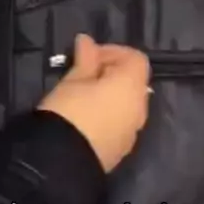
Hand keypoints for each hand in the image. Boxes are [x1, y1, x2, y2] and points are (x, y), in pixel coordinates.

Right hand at [38, 34, 150, 171]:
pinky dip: (110, 115)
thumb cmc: (68, 111)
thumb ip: (85, 59)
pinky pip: (121, 123)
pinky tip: (87, 118)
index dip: (113, 52)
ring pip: (128, 104)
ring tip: (83, 97)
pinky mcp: (123, 149)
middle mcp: (140, 107)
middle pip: (134, 82)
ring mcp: (134, 131)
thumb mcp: (73, 80)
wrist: (62, 162)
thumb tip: (87, 41)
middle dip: (111, 74)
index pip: (135, 58)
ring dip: (111, 96)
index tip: (88, 56)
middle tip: (83, 74)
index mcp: (131, 86)